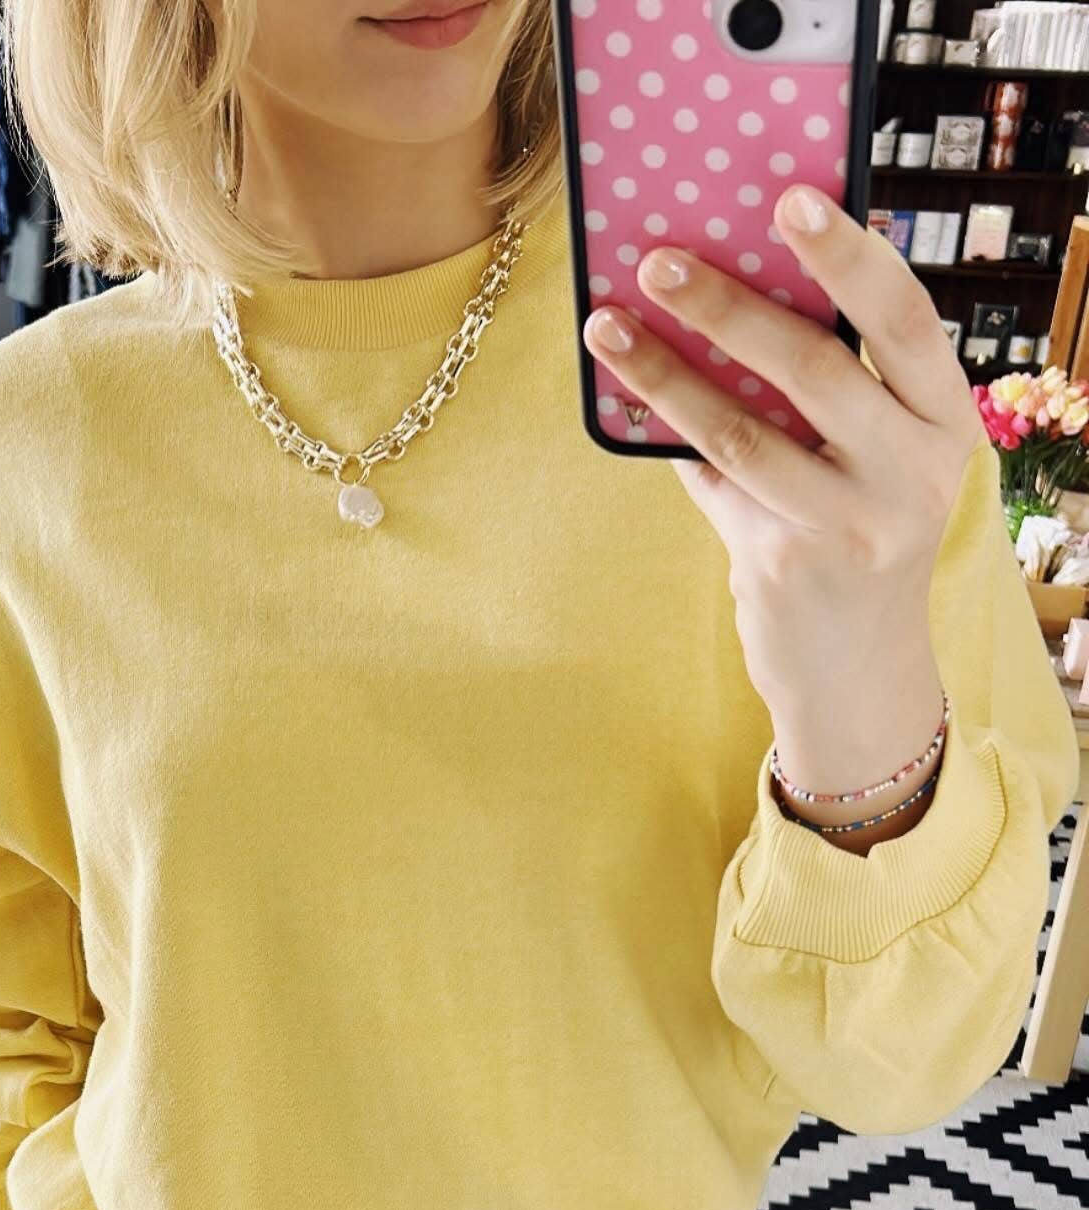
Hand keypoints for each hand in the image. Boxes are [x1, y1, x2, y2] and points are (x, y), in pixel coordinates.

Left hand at [581, 185, 980, 747]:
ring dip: (665, 373)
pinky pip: (710, 484)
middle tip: (659, 258)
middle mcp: (913, 472)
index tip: (789, 197)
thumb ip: (816, 388)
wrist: (857, 668)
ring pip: (742, 430)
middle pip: (814, 367)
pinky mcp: (787, 565)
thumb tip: (715, 287)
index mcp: (944, 421)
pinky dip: (664, 438)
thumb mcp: (869, 459)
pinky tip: (622, 399)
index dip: (848, 255)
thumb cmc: (853, 533)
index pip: (904, 318)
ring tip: (608, 327)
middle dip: (727, 306)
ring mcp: (851, 525)